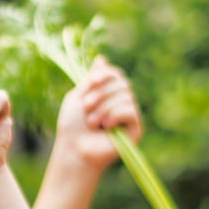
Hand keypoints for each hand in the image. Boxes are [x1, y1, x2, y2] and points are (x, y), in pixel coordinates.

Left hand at [56, 56, 141, 170]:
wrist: (74, 149)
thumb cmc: (73, 126)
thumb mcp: (78, 96)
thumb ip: (91, 80)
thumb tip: (102, 58)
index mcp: (107, 94)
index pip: (116, 75)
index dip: (106, 74)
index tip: (93, 81)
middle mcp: (120, 102)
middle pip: (121, 83)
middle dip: (101, 93)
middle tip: (86, 107)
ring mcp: (129, 116)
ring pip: (125, 96)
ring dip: (104, 107)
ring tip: (91, 121)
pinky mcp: (135, 129)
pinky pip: (131, 110)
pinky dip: (115, 115)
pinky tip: (105, 126)